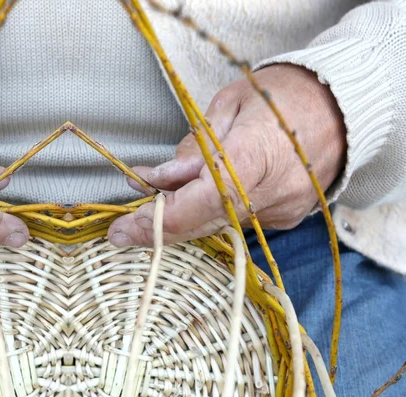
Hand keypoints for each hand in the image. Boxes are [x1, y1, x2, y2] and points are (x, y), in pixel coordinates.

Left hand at [108, 64, 346, 246]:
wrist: (342, 110)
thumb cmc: (283, 96)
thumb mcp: (230, 104)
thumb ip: (194, 145)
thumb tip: (160, 177)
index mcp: (254, 157)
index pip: (196, 203)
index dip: (155, 220)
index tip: (123, 228)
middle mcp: (269, 194)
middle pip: (201, 223)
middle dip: (156, 230)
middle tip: (120, 233)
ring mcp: (280, 211)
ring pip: (216, 226)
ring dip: (179, 222)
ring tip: (148, 212)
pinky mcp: (285, 218)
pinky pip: (236, 222)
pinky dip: (208, 216)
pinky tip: (188, 206)